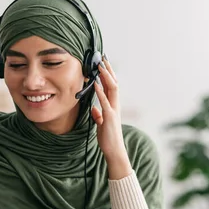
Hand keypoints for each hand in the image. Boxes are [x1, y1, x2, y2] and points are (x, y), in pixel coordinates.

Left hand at [91, 56, 132, 179]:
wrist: (113, 150)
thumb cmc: (107, 137)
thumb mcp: (100, 124)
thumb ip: (98, 115)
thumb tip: (94, 109)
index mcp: (113, 106)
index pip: (111, 86)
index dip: (107, 74)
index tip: (103, 64)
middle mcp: (115, 105)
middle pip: (114, 83)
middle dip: (108, 70)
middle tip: (103, 58)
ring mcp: (113, 110)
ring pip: (112, 89)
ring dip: (106, 77)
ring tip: (100, 66)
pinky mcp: (109, 117)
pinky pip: (105, 102)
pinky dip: (100, 92)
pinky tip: (96, 84)